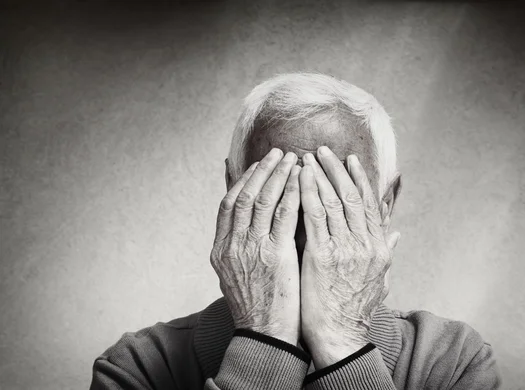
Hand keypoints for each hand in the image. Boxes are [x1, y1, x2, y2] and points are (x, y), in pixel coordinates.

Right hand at [210, 148, 301, 344]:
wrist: (265, 334)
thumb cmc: (256, 305)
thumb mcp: (236, 274)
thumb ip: (240, 246)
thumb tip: (247, 223)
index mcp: (220, 250)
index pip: (227, 204)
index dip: (244, 180)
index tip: (259, 165)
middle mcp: (232, 246)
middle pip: (243, 195)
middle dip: (262, 171)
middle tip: (278, 153)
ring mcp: (251, 250)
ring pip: (262, 200)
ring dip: (278, 175)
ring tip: (292, 158)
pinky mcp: (275, 255)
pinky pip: (284, 215)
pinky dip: (293, 193)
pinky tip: (303, 180)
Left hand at [299, 146, 398, 368]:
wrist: (340, 337)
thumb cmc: (355, 309)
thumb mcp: (380, 278)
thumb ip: (387, 250)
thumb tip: (397, 231)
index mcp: (379, 247)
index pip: (370, 204)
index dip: (359, 179)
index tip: (349, 160)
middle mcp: (366, 244)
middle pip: (352, 196)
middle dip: (336, 170)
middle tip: (324, 150)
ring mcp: (346, 249)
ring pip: (333, 201)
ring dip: (319, 175)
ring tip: (308, 157)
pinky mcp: (322, 255)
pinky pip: (315, 215)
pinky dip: (307, 192)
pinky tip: (299, 178)